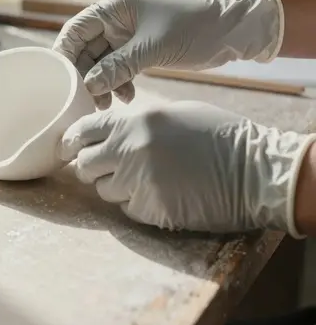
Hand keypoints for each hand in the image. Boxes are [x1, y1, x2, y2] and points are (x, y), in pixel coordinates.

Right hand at [52, 0, 282, 106]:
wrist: (230, 31)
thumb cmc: (192, 29)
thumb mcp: (151, 49)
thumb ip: (117, 67)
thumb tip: (88, 86)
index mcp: (113, 8)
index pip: (75, 30)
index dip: (64, 54)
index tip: (61, 80)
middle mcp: (115, 19)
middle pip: (86, 49)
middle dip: (86, 75)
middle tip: (89, 100)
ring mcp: (127, 35)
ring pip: (101, 62)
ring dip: (102, 83)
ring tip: (109, 103)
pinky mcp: (138, 49)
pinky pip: (118, 68)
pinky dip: (118, 83)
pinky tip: (127, 96)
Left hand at [60, 101, 313, 234]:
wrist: (255, 169)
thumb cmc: (217, 135)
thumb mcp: (171, 114)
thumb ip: (134, 123)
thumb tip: (106, 133)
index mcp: (133, 121)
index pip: (81, 131)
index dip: (71, 141)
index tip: (69, 149)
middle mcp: (129, 149)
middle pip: (84, 165)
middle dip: (90, 168)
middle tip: (107, 169)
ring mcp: (139, 181)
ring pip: (102, 190)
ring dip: (115, 187)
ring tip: (143, 180)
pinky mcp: (151, 210)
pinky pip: (126, 209)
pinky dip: (135, 204)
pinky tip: (158, 194)